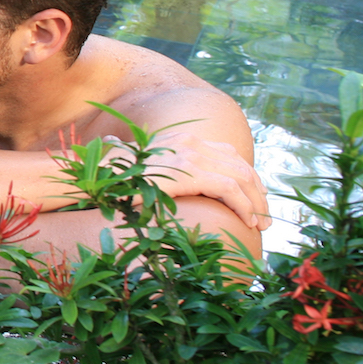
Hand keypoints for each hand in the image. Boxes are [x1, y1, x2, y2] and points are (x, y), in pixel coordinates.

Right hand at [129, 129, 270, 228]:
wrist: (98, 176)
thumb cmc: (116, 178)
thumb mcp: (147, 171)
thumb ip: (166, 172)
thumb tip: (170, 183)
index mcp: (183, 140)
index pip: (228, 152)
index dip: (247, 175)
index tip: (256, 197)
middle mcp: (191, 142)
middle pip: (240, 163)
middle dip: (257, 191)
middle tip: (264, 216)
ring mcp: (191, 155)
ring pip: (241, 176)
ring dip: (256, 202)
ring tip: (260, 223)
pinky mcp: (190, 173)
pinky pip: (229, 188)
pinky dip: (244, 205)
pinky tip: (247, 221)